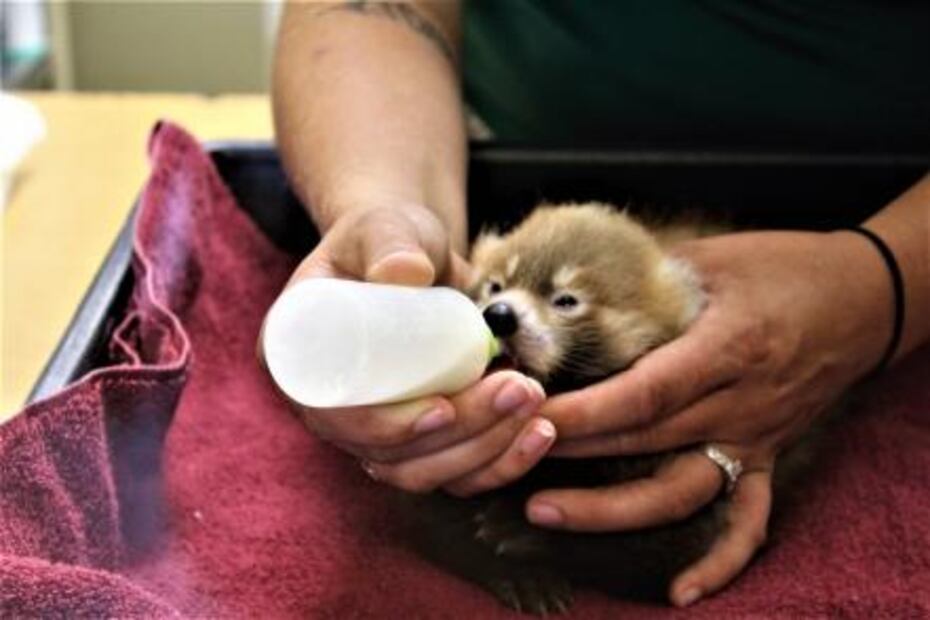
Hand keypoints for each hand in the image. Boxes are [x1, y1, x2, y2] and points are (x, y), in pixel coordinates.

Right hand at [267, 203, 555, 494]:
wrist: (416, 258)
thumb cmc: (390, 238)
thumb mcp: (385, 228)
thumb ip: (389, 242)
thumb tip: (403, 273)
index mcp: (298, 363)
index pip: (333, 415)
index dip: (383, 427)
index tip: (441, 409)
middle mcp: (331, 410)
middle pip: (389, 453)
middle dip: (460, 434)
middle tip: (518, 389)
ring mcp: (375, 433)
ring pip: (425, 472)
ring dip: (486, 450)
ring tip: (536, 405)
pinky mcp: (418, 443)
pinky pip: (454, 473)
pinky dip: (499, 461)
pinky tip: (538, 433)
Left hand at [527, 230, 890, 605]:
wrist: (863, 296)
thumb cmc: (786, 267)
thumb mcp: (714, 258)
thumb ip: (645, 279)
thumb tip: (575, 294)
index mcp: (727, 348)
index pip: (644, 393)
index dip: (584, 411)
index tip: (529, 414)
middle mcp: (740, 403)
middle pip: (646, 441)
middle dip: (572, 452)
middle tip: (505, 456)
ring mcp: (755, 437)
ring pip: (680, 490)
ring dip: (610, 509)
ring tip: (544, 509)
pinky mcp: (766, 456)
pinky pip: (747, 520)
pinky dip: (719, 562)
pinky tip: (682, 592)